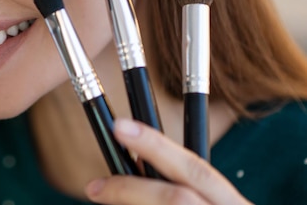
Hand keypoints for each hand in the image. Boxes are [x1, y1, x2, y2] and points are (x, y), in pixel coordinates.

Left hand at [85, 118, 252, 204]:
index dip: (155, 145)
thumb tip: (136, 164)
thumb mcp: (214, 203)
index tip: (119, 127)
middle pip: (175, 199)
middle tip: (92, 187)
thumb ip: (185, 186)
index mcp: (230, 203)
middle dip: (129, 190)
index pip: (194, 168)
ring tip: (104, 201)